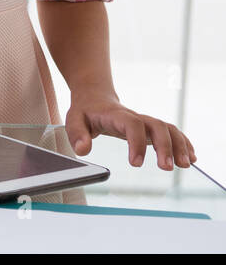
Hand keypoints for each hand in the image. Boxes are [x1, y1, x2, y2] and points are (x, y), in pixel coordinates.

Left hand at [65, 89, 195, 169]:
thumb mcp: (73, 119)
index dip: (137, 142)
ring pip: (168, 128)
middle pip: (157, 125)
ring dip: (179, 145)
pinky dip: (183, 143)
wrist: (94, 96)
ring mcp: (145, 122)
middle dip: (165, 146)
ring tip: (185, 165)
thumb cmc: (85, 110)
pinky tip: (190, 158)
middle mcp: (134, 117)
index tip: (135, 164)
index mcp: (116, 115)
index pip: (132, 124)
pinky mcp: (150, 128)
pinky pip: (171, 132)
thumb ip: (77, 134)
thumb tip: (83, 150)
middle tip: (167, 167)